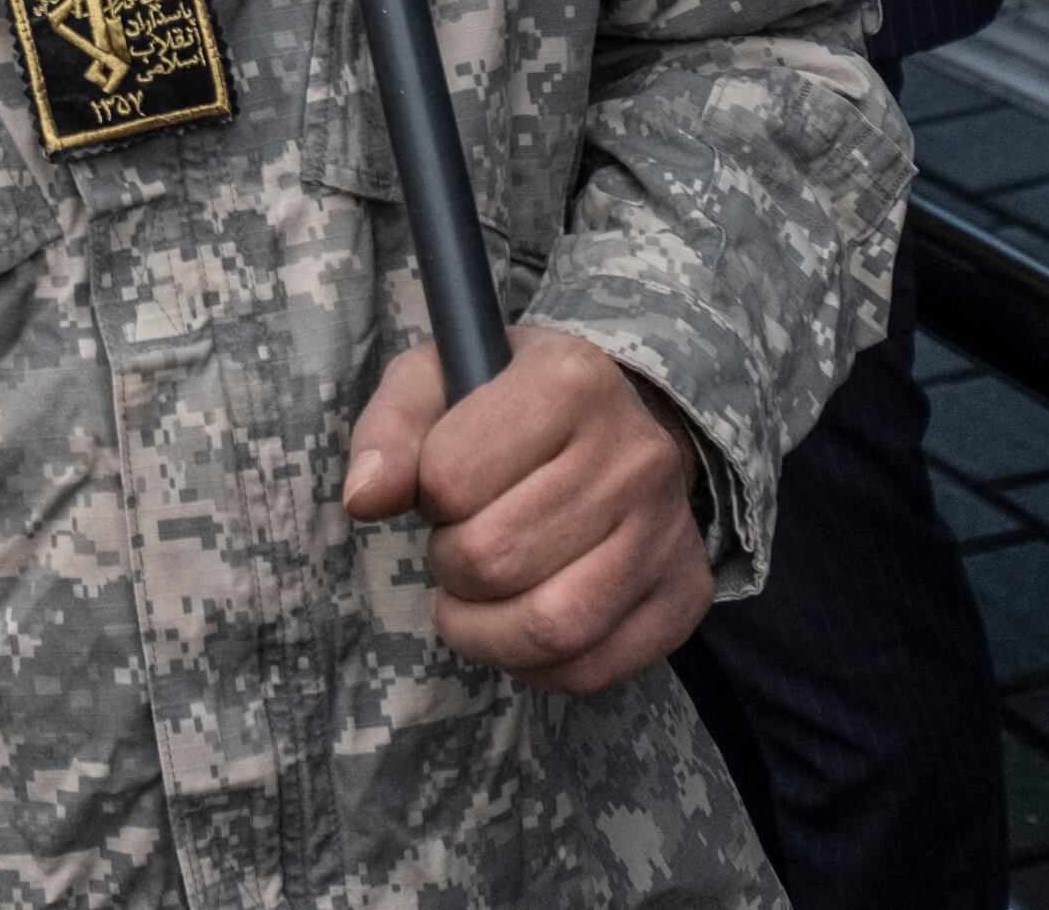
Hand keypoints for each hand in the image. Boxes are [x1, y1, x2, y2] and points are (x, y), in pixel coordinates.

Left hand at [342, 324, 714, 693]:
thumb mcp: (436, 381)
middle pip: (495, 559)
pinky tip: (519, 627)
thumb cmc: (507, 406)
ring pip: (550, 628)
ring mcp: (668, 529)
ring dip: (482, 631)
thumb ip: (388, 430)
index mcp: (570, 380)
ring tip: (475, 598)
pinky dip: (535, 668)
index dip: (425, 494)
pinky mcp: (684, 594)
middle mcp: (634, 454)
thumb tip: (364, 499)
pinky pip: (593, 669)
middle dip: (448, 567)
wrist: (618, 421)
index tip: (442, 486)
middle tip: (456, 547)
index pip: (452, 476)